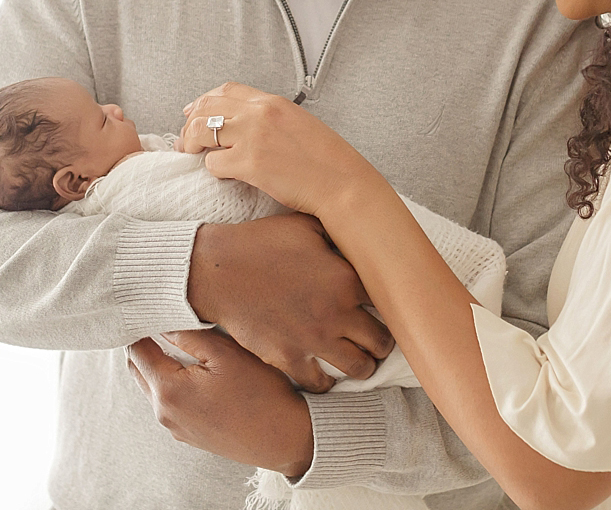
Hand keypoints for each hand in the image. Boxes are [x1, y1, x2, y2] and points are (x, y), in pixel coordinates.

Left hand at [128, 330, 313, 475]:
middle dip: (146, 344)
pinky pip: (171, 403)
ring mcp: (176, 427)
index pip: (136, 350)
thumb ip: (188, 334)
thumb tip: (163, 322)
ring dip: (161, 364)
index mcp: (168, 391)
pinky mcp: (190, 434)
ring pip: (153, 386)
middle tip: (164, 321)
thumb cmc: (261, 395)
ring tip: (184, 344)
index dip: (140, 325)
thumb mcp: (226, 353)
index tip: (152, 309)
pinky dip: (174, 383)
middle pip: (138, 369)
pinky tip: (199, 372)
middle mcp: (165, 413)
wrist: (286, 439)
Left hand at [179, 82, 379, 217]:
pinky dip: (213, 170)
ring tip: (194, 155)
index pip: (225, 90)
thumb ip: (269, 118)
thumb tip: (241, 124)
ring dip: (192, 144)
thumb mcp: (298, 122)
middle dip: (190, 123)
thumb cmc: (325, 159)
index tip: (193, 112)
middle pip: (206, 107)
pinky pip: (214, 164)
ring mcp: (253, 137)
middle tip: (187, 141)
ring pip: (202, 132)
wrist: (342, 182)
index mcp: (272, 102)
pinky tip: (224, 175)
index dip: (204, 100)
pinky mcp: (251, 164)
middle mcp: (260, 114)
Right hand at [188, 213, 393, 390]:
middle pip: (382, 340)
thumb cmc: (261, 243)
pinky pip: (321, 384)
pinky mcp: (290, 358)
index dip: (391, 303)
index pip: (390, 300)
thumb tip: (359, 238)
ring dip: (364, 364)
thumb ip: (339, 235)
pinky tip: (326, 373)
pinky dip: (327, 382)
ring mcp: (315, 339)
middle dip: (383, 341)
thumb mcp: (306, 226)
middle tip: (378, 339)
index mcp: (347, 278)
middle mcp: (338, 313)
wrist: (219, 271)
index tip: (388, 307)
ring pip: (360, 367)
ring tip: (360, 359)